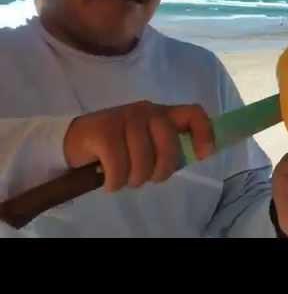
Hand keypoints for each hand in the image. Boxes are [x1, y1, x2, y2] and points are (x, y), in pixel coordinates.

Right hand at [64, 101, 214, 191]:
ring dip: (134, 179)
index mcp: (163, 114)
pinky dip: (115, 182)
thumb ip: (169, 146)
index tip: (203, 155)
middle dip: (161, 170)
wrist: (77, 140)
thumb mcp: (149, 142)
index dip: (204, 133)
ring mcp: (124, 117)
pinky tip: (110, 180)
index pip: (193, 113)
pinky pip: (119, 167)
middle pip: (169, 145)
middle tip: (149, 178)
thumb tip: (197, 156)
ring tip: (125, 177)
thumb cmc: (121, 145)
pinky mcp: (103, 131)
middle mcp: (147, 111)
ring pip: (143, 161)